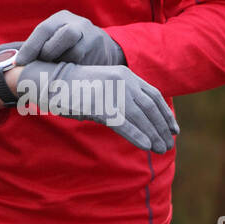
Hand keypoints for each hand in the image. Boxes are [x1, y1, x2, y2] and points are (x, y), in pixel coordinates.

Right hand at [14, 60, 179, 152]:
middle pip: (149, 107)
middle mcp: (121, 80)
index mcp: (124, 74)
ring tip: (161, 149)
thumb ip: (122, 95)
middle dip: (161, 128)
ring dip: (153, 135)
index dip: (165, 114)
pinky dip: (138, 136)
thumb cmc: (76, 86)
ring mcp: (110, 92)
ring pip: (140, 117)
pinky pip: (124, 123)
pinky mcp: (99, 104)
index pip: (153, 95)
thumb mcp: (104, 85)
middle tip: (168, 144)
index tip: (173, 129)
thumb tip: (141, 117)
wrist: (51, 80)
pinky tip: (146, 146)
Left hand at [16, 10, 125, 66]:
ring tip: (55, 69)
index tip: (20, 63)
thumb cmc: (65, 43)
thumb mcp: (51, 37)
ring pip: (76, 52)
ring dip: (62, 63)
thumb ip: (31, 46)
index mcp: (61, 17)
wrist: (101, 46)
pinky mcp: (102, 52)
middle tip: (42, 63)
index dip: (31, 47)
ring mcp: (92, 37)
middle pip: (66, 35)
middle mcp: (78, 23)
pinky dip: (72, 71)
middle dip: (50, 52)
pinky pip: (85, 64)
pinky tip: (67, 74)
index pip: (44, 29)